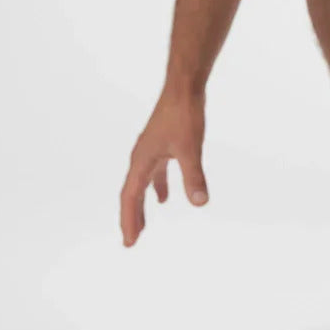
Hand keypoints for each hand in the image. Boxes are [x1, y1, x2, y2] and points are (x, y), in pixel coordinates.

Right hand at [120, 86, 209, 246]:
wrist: (184, 87)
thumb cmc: (183, 115)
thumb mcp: (190, 149)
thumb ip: (194, 177)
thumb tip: (199, 203)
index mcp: (141, 160)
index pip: (130, 197)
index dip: (129, 220)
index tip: (130, 242)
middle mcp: (141, 156)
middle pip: (131, 192)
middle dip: (132, 217)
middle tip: (131, 241)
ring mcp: (150, 149)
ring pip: (142, 183)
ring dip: (142, 204)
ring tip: (143, 225)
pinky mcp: (162, 144)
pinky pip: (155, 172)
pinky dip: (157, 186)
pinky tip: (164, 197)